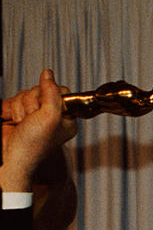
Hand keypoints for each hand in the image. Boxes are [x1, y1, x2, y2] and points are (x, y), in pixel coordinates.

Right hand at [1, 69, 75, 192]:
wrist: (10, 156)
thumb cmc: (33, 144)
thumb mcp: (50, 116)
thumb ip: (52, 93)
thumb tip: (48, 74)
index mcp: (66, 118)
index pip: (61, 91)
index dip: (50, 95)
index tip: (45, 107)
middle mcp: (51, 116)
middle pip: (41, 90)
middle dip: (32, 103)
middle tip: (31, 118)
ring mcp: (33, 115)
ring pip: (25, 94)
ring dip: (20, 107)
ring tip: (22, 123)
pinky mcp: (18, 114)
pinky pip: (12, 100)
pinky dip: (9, 109)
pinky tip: (12, 121)